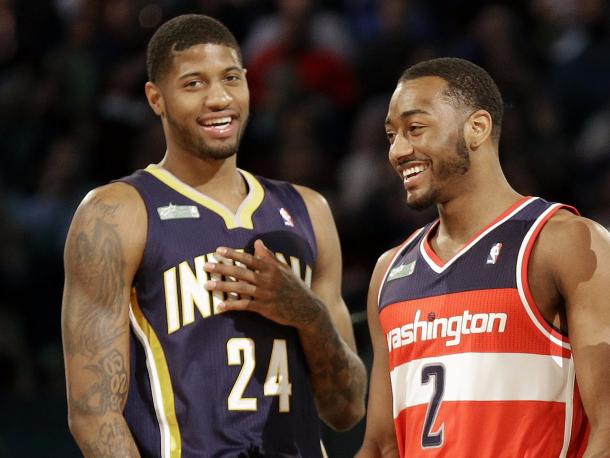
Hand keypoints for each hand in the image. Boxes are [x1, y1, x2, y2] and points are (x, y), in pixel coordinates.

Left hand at [203, 240, 321, 327]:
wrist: (306, 309)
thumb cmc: (293, 286)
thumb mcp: (283, 269)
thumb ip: (268, 256)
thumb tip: (257, 242)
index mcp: (271, 268)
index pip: (248, 258)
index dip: (233, 254)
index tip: (218, 251)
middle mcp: (267, 279)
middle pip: (240, 272)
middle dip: (222, 269)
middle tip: (206, 266)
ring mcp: (265, 294)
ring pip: (240, 288)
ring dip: (222, 287)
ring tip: (207, 285)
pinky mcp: (265, 308)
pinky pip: (245, 306)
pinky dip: (232, 306)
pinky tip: (220, 306)